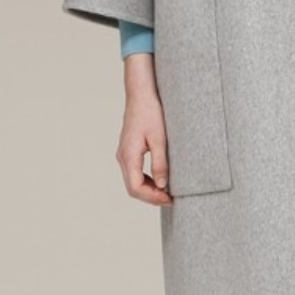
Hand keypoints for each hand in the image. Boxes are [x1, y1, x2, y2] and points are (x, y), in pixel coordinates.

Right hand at [116, 54, 174, 204]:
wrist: (141, 94)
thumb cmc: (151, 113)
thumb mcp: (159, 139)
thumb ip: (160, 164)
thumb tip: (163, 186)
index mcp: (128, 155)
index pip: (135, 188)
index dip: (152, 198)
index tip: (170, 199)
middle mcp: (122, 157)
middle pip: (133, 188)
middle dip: (152, 197)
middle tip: (172, 199)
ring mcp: (124, 154)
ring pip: (133, 182)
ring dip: (149, 190)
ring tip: (168, 192)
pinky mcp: (128, 151)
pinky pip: (134, 173)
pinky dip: (146, 181)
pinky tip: (160, 180)